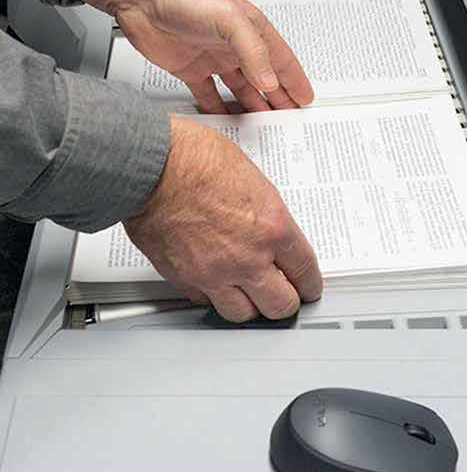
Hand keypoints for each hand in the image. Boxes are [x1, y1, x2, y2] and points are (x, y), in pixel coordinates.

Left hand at [69, 0, 313, 112]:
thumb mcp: (229, 19)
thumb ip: (253, 52)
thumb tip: (269, 81)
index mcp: (250, 28)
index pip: (280, 59)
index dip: (294, 79)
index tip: (306, 98)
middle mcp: (233, 44)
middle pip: (262, 78)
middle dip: (278, 98)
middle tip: (289, 119)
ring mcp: (212, 57)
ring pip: (239, 89)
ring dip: (251, 107)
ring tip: (263, 125)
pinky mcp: (189, 69)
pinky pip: (209, 95)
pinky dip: (218, 109)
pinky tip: (226, 120)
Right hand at [124, 116, 322, 320]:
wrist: (151, 164)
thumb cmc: (194, 158)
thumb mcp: (251, 177)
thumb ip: (264, 212)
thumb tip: (269, 228)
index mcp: (272, 227)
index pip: (305, 271)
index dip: (309, 284)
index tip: (307, 285)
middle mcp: (248, 258)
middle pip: (280, 305)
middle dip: (285, 301)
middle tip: (283, 294)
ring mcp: (214, 273)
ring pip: (243, 314)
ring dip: (249, 304)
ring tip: (249, 294)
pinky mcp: (184, 278)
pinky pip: (205, 301)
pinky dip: (212, 296)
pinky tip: (214, 282)